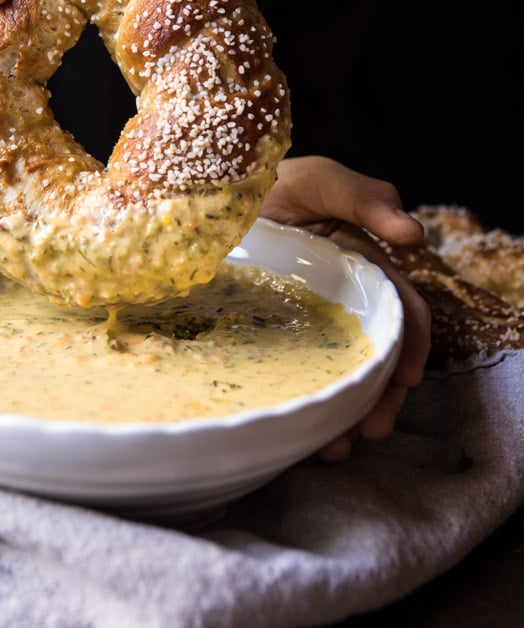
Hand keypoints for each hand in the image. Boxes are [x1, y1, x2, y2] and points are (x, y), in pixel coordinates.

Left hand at [260, 156, 430, 460]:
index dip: (411, 345)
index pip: (401, 313)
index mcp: (364, 270)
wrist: (212, 192)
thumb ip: (365, 199)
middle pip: (373, 357)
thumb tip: (414, 234)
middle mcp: (340, 304)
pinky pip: (289, 377)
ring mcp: (304, 326)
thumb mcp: (321, 180)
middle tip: (372, 429)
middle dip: (381, 397)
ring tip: (337, 447)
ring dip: (345, 414)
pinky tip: (301, 435)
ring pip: (335, 376)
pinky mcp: (267, 340)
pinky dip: (302, 407)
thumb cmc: (276, 181)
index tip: (405, 375)